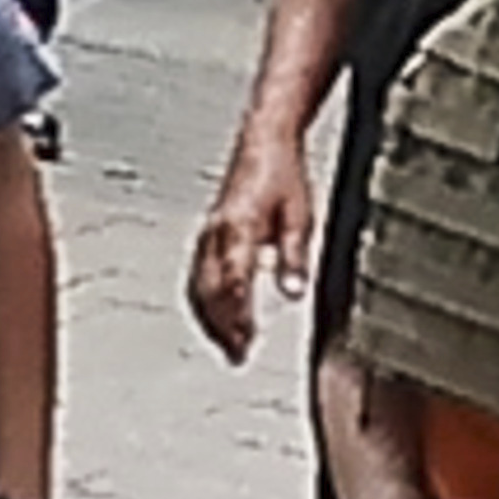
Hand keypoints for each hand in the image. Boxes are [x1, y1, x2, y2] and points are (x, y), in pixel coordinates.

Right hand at [186, 131, 312, 364]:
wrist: (264, 142)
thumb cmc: (284, 176)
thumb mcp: (302, 216)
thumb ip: (295, 257)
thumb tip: (293, 293)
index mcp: (239, 224)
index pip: (233, 277)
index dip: (237, 311)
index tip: (245, 338)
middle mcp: (216, 231)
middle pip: (210, 288)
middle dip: (222, 326)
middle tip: (238, 356)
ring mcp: (206, 234)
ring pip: (198, 286)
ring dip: (210, 320)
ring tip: (229, 348)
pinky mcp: (205, 236)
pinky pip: (196, 276)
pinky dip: (203, 303)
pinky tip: (214, 322)